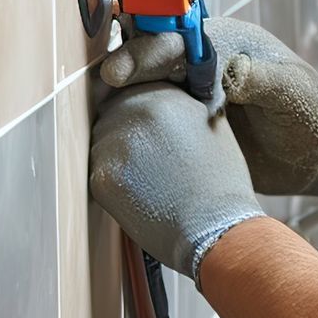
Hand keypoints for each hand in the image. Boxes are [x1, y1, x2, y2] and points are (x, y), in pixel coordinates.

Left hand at [89, 82, 265, 282]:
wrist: (215, 227)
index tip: (145, 132)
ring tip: (148, 182)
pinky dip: (113, 186)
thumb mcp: (210, 125)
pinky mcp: (103, 175)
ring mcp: (115, 143)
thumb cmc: (220, 184)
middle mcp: (135, 110)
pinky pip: (98, 174)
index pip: (131, 90)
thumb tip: (155, 102)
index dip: (137, 114)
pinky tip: (140, 196)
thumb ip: (178, 106)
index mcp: (163, 94)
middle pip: (110, 115)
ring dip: (117, 160)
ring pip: (100, 145)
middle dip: (123, 135)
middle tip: (147, 164)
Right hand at [101, 17, 317, 198]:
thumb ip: (261, 79)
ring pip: (148, 90)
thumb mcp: (292, 94)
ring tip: (94, 116)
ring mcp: (193, 96)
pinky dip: (136, 128)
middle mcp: (203, 64)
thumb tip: (229, 70)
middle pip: (153, 59)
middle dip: (123, 73)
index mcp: (225, 43)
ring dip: (122, 101)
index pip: (177, 40)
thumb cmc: (314, 115)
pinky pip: (157, 122)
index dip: (146, 54)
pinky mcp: (190, 126)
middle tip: (97, 92)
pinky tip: (116, 143)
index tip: (120, 72)